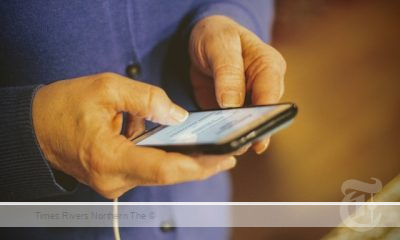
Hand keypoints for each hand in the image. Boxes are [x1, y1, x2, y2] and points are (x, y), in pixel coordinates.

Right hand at [32, 73, 235, 198]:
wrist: (36, 128)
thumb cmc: (65, 107)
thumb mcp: (106, 89)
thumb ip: (146, 99)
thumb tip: (178, 115)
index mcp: (108, 157)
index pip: (164, 168)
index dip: (198, 165)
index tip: (223, 158)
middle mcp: (113, 179)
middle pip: (167, 175)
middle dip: (199, 165)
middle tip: (226, 153)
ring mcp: (113, 184)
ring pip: (159, 174)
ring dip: (183, 160)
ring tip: (210, 147)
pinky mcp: (115, 179)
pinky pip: (147, 170)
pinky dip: (164, 157)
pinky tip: (178, 144)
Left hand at [189, 16, 285, 153]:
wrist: (201, 40)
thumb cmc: (216, 35)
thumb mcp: (220, 45)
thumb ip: (228, 72)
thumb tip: (232, 105)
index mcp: (269, 66)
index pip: (271, 96)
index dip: (265, 118)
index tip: (254, 137)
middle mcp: (262, 88)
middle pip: (260, 116)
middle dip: (248, 132)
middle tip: (234, 146)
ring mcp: (247, 102)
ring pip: (244, 126)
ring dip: (232, 137)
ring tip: (219, 148)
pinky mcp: (230, 112)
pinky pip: (227, 127)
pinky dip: (218, 135)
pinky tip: (209, 143)